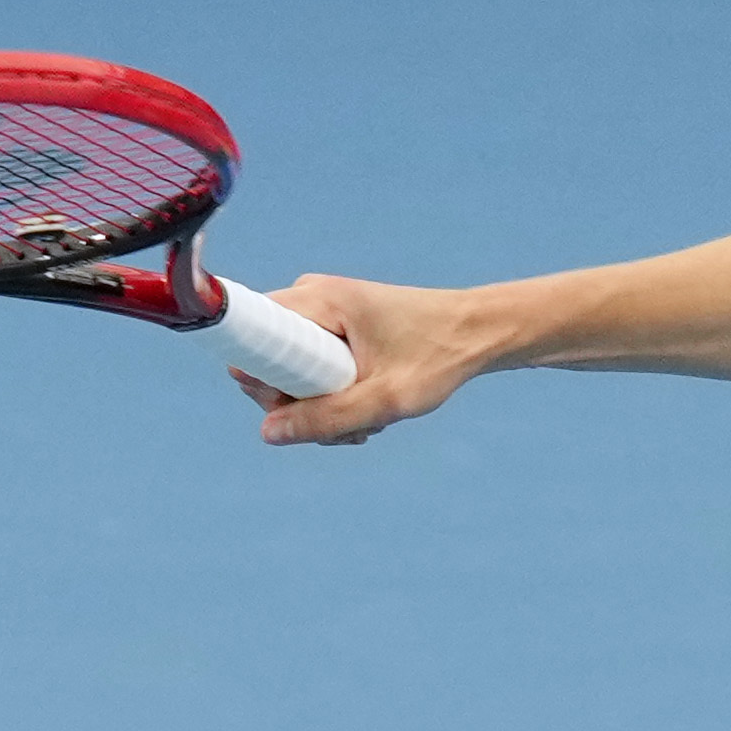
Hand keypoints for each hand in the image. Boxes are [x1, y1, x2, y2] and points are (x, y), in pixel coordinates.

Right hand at [242, 272, 484, 443]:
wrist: (479, 332)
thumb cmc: (439, 357)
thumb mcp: (386, 399)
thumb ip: (327, 419)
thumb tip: (267, 433)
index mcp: (320, 299)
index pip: (251, 338)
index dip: (262, 382)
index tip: (299, 407)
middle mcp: (313, 297)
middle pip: (267, 361)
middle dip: (297, 405)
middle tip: (344, 426)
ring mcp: (322, 311)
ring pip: (290, 372)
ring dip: (319, 408)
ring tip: (365, 424)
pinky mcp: (334, 326)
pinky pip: (310, 368)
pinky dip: (332, 397)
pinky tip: (366, 413)